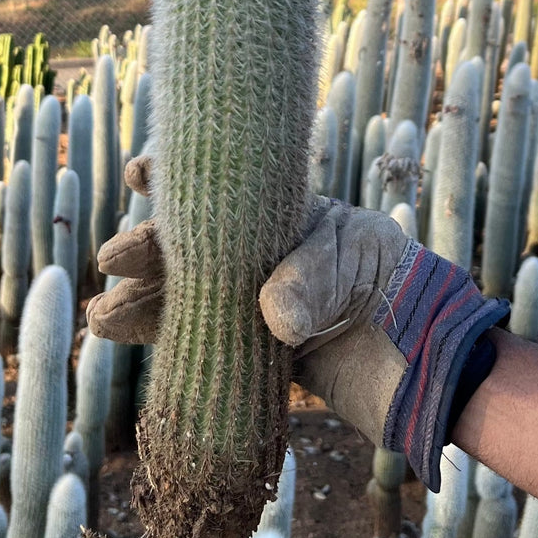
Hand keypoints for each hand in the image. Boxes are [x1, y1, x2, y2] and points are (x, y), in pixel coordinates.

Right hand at [90, 156, 508, 491]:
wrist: (434, 364)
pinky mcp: (262, 353)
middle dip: (153, 251)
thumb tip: (271, 315)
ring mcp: (264, 305)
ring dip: (147, 303)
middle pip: (198, 248)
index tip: (141, 174)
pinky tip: (127, 337)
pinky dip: (167, 339)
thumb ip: (312, 283)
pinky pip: (205, 340)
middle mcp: (270, 257)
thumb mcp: (357, 267)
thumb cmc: (405, 292)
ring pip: (192, 297)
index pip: (228, 191)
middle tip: (115, 261)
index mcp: (292, 216)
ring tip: (103, 316)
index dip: (182, 179)